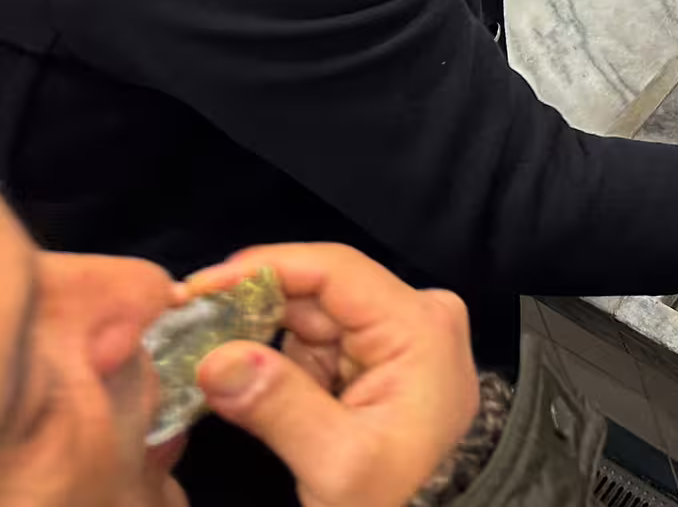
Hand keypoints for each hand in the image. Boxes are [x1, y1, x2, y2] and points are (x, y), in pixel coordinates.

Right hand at [189, 244, 478, 506]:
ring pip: (310, 314)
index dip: (264, 268)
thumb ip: (279, 407)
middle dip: (251, 308)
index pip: (336, 270)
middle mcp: (414, 314)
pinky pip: (316, 341)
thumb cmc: (395, 498)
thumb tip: (215, 358)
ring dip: (259, 337)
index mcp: (419, 325)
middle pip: (319, 289)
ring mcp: (396, 333)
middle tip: (184, 327)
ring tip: (206, 359)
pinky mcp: (375, 356)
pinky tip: (243, 379)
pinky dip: (277, 359)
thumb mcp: (337, 464)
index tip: (197, 287)